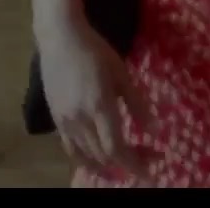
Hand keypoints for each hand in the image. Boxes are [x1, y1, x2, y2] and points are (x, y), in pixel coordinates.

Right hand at [37, 22, 151, 179]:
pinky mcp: (56, 119)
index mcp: (100, 106)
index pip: (118, 148)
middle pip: (105, 155)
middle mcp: (80, 119)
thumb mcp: (122, 73)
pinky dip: (86, 159)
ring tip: (127, 160)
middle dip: (129, 161)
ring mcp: (65, 121)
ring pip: (88, 155)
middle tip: (148, 155)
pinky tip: (98, 159)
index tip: (152, 171)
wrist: (59, 37)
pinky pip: (71, 148)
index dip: (135, 164)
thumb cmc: (95, 50)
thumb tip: (154, 131)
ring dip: (109, 163)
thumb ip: (137, 104)